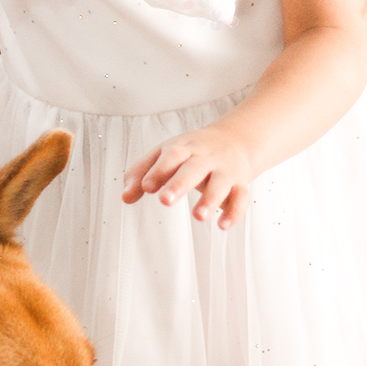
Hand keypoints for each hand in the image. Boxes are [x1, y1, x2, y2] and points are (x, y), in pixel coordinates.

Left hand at [122, 127, 252, 228]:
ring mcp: (225, 171)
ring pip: (220, 183)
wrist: (234, 140)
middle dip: (180, 183)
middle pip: (194, 168)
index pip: (172, 155)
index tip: (146, 187)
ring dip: (210, 199)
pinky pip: (241, 197)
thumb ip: (142, 173)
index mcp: (184, 148)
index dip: (159, 170)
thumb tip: (125, 197)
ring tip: (198, 217)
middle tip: (165, 201)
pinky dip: (234, 211)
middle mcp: (205, 158)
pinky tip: (222, 225)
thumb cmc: (190, 152)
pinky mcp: (239, 185)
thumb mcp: (164, 155)